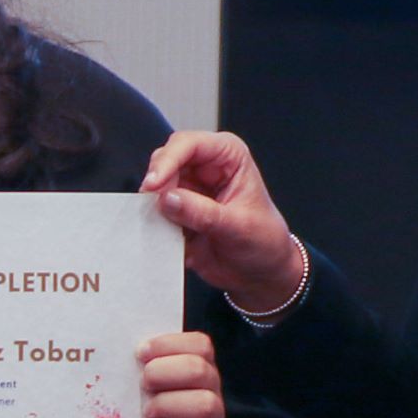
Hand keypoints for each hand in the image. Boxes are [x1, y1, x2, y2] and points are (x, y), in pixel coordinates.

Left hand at [139, 331, 269, 417]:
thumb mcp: (155, 392)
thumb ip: (145, 372)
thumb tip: (109, 353)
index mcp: (200, 370)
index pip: (200, 345)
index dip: (169, 343)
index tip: (139, 353)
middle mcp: (211, 393)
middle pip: (201, 370)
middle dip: (164, 373)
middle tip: (143, 384)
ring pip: (206, 405)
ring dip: (169, 404)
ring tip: (147, 412)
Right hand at [144, 131, 309, 317]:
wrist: (260, 272)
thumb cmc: (264, 241)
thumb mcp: (238, 227)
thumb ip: (202, 213)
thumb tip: (166, 199)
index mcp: (228, 156)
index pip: (189, 144)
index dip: (168, 161)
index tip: (154, 185)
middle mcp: (205, 167)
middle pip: (165, 160)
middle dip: (157, 183)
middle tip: (155, 208)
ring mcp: (188, 189)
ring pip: (155, 186)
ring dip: (152, 205)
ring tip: (164, 227)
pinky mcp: (176, 211)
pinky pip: (153, 211)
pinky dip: (153, 222)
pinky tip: (163, 236)